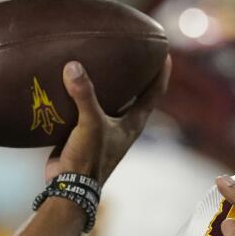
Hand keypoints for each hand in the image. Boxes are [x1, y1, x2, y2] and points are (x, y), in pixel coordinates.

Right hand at [44, 57, 170, 183]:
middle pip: (134, 94)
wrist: (69, 186)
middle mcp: (122, 124)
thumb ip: (84, 95)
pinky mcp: (84, 132)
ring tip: (102, 59)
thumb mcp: (90, 124)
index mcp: (133, 123)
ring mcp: (103, 129)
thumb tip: (73, 65)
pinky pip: (85, 107)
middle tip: (133, 49)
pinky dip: (82, 93)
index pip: (154, 93)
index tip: (165, 52)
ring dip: (107, 83)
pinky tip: (72, 79)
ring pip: (109, 100)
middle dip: (135, 73)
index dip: (161, 73)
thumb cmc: (89, 158)